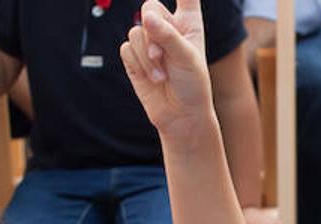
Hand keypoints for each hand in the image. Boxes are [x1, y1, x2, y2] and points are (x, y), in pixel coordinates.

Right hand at [121, 0, 216, 148]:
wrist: (181, 116)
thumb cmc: (194, 86)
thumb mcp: (188, 59)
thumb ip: (169, 36)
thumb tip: (146, 17)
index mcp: (188, 21)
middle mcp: (168, 26)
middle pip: (148, 7)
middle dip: (153, 31)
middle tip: (162, 54)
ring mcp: (149, 40)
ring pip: (135, 31)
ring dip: (146, 54)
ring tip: (161, 73)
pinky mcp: (133, 56)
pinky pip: (126, 49)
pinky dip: (138, 64)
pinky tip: (152, 78)